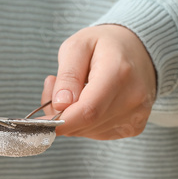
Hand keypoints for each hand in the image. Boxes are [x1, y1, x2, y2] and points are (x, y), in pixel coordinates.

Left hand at [42, 25, 155, 139]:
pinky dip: (87, 123)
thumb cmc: (105, 44)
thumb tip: (60, 104)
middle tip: (56, 89)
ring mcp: (136, 114)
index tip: (39, 122)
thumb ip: (67, 75)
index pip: (87, 111)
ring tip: (75, 90)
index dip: (60, 121)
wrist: (137, 48)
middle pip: (86, 124)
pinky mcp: (135, 126)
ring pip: (90, 131)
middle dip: (62, 115)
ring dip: (74, 118)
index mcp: (118, 73)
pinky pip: (100, 133)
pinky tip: (89, 101)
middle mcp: (132, 97)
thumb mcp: (78, 46)